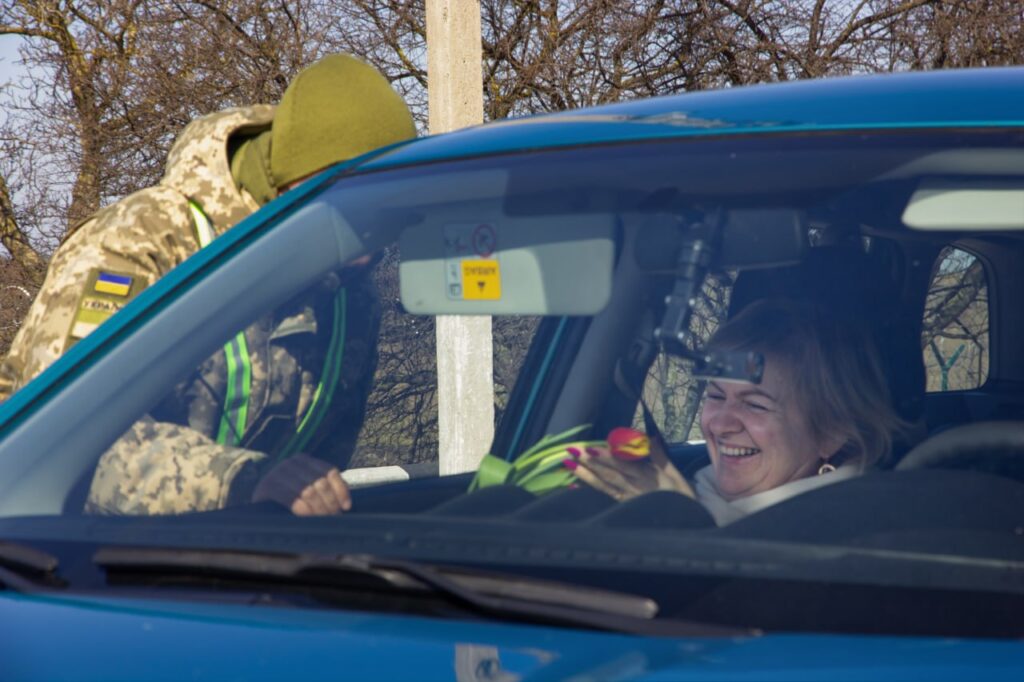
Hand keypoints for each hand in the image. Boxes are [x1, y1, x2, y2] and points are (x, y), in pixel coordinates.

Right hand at [251, 453, 351, 514]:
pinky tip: (308, 518)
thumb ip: (325, 492)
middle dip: (330, 503)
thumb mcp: (306, 491)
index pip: (330, 471)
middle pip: (320, 483)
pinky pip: (293, 499)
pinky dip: (304, 511)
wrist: (254, 508)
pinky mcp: (268, 487)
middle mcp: (292, 462)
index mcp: (304, 460)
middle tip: (334, 519)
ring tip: (323, 521)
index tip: (347, 507)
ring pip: (309, 491)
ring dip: (319, 509)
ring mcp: (278, 473)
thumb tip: (348, 505)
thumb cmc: (287, 501)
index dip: (341, 489)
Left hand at [573, 438, 695, 501]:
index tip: (590, 448)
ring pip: (603, 485)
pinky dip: (589, 491)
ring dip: (584, 475)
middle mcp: (634, 489)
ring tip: (568, 465)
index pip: (623, 465)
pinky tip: (573, 487)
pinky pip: (604, 498)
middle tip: (571, 451)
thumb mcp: (676, 476)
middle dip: (589, 463)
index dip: (606, 457)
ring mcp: (626, 500)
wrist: (684, 525)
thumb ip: (660, 456)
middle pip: (609, 474)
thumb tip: (650, 436)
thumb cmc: (681, 498)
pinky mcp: (623, 508)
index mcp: (648, 478)